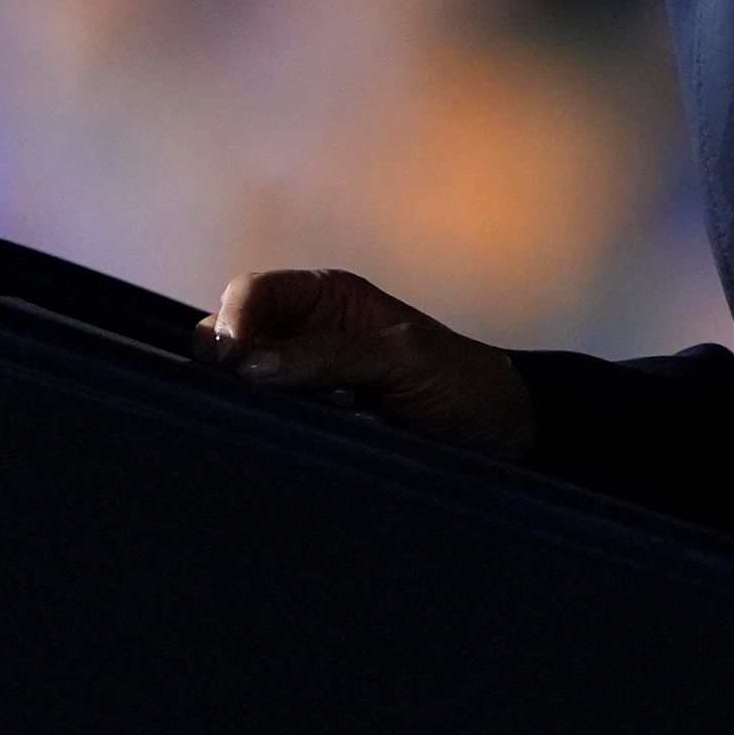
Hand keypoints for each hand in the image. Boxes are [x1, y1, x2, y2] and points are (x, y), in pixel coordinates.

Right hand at [195, 268, 538, 459]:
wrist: (504, 437)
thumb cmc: (464, 381)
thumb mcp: (403, 358)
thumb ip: (329, 355)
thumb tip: (250, 364)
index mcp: (329, 298)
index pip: (253, 293)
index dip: (231, 319)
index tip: (229, 359)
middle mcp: (308, 335)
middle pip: (233, 340)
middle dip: (234, 367)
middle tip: (258, 398)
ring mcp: (306, 385)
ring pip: (245, 389)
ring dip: (260, 405)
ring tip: (308, 419)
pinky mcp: (312, 428)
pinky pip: (271, 426)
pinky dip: (277, 432)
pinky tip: (306, 441)